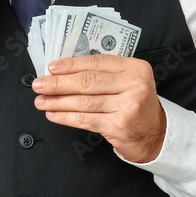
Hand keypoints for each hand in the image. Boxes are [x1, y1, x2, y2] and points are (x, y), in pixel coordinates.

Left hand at [32, 54, 166, 163]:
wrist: (156, 135)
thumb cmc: (136, 105)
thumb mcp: (129, 81)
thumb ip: (105, 73)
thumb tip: (64, 72)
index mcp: (135, 67)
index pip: (97, 62)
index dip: (71, 64)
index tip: (52, 67)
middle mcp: (134, 84)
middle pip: (88, 81)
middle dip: (59, 83)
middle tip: (39, 84)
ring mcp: (127, 106)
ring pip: (84, 101)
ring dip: (58, 101)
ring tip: (41, 100)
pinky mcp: (119, 126)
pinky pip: (86, 119)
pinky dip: (66, 117)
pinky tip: (53, 114)